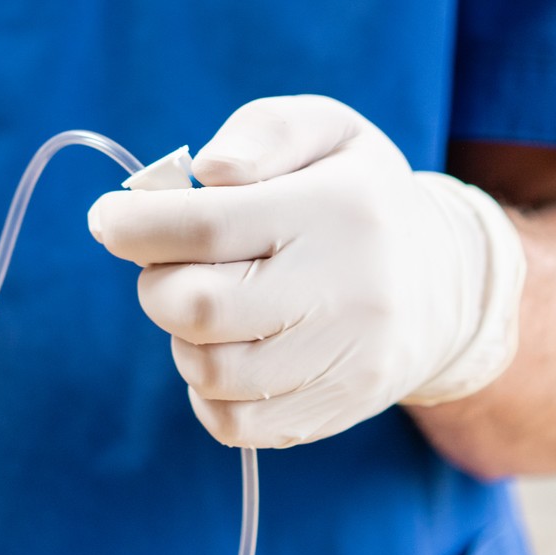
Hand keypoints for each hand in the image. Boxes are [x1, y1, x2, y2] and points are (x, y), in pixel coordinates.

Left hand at [87, 96, 525, 447]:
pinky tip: (227, 348)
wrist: (446, 284)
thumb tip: (205, 169)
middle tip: (166, 262)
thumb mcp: (326, 132)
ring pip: (209, 371)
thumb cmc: (356, 195)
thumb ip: (262, 132)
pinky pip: (233, 423)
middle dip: (155, 283)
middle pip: (198, 308)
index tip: (109, 218)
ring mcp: (346, 361)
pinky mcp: (336, 411)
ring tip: (209, 301)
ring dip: (182, 335)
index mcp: (339, 210)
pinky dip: (206, 389)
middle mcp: (349, 291)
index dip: (135, 225)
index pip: (209, 227)